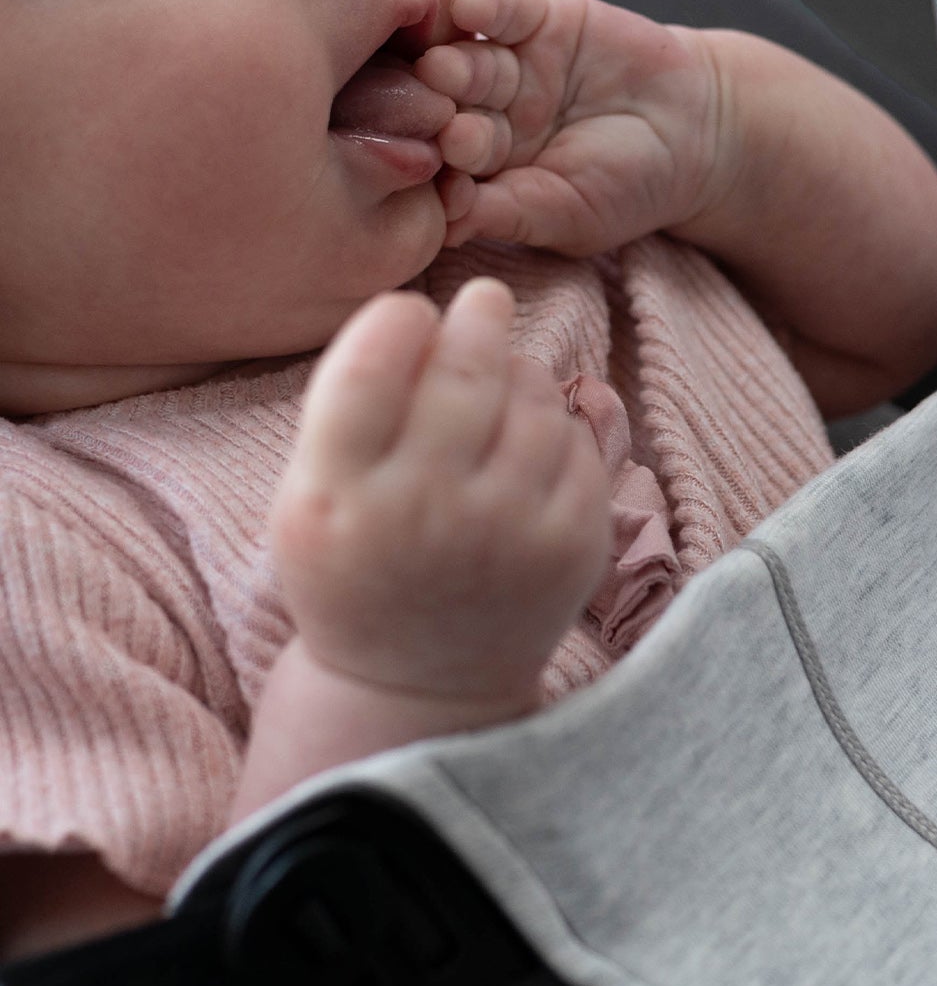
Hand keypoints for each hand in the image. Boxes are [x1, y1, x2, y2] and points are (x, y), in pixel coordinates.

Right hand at [270, 277, 610, 710]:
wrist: (418, 686)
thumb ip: (348, 406)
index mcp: (335, 501)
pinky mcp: (571, 547)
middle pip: (464, 371)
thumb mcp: (310, 497)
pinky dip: (558, 427)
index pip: (370, 370)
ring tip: (500, 385)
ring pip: (531, 398)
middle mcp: (421, 516)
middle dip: (478, 319)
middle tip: (484, 299)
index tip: (410, 310)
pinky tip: (531, 444)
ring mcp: (506, 534)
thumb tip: (421, 309)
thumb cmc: (358, 563)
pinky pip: (578, 442)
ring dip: (520, 373)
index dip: (397, 320)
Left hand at [416, 0, 731, 258]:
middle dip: (442, 118)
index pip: (447, 170)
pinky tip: (469, 9)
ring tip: (444, 69)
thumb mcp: (570, 215)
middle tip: (443, 126)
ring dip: (455, 66)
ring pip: (469, 62)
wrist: (697, 131)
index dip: (442, 176)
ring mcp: (508, 66)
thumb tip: (444, 228)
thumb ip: (508, 214)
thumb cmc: (630, 187)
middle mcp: (485, 114)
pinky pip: (503, 9)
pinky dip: (485, 6)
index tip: (444, 185)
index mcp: (483, 170)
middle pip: (450, 113)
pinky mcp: (537, 19)